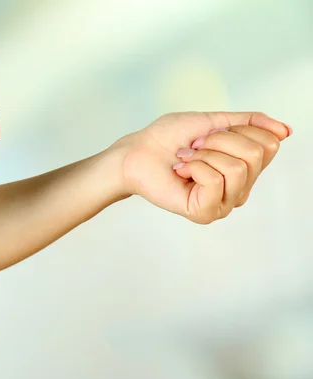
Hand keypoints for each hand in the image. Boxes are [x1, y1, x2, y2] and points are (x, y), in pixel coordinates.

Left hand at [109, 112, 290, 223]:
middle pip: (256, 154)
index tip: (208, 135)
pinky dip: (194, 168)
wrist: (138, 151)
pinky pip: (216, 181)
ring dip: (204, 155)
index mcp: (244, 168)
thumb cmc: (169, 137)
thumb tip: (285, 130)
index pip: (269, 144)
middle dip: (219, 141)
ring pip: (238, 168)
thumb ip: (250, 123)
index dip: (236, 130)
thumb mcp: (213, 121)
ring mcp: (223, 203)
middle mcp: (239, 189)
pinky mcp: (205, 213)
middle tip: (194, 147)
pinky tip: (180, 172)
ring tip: (185, 159)